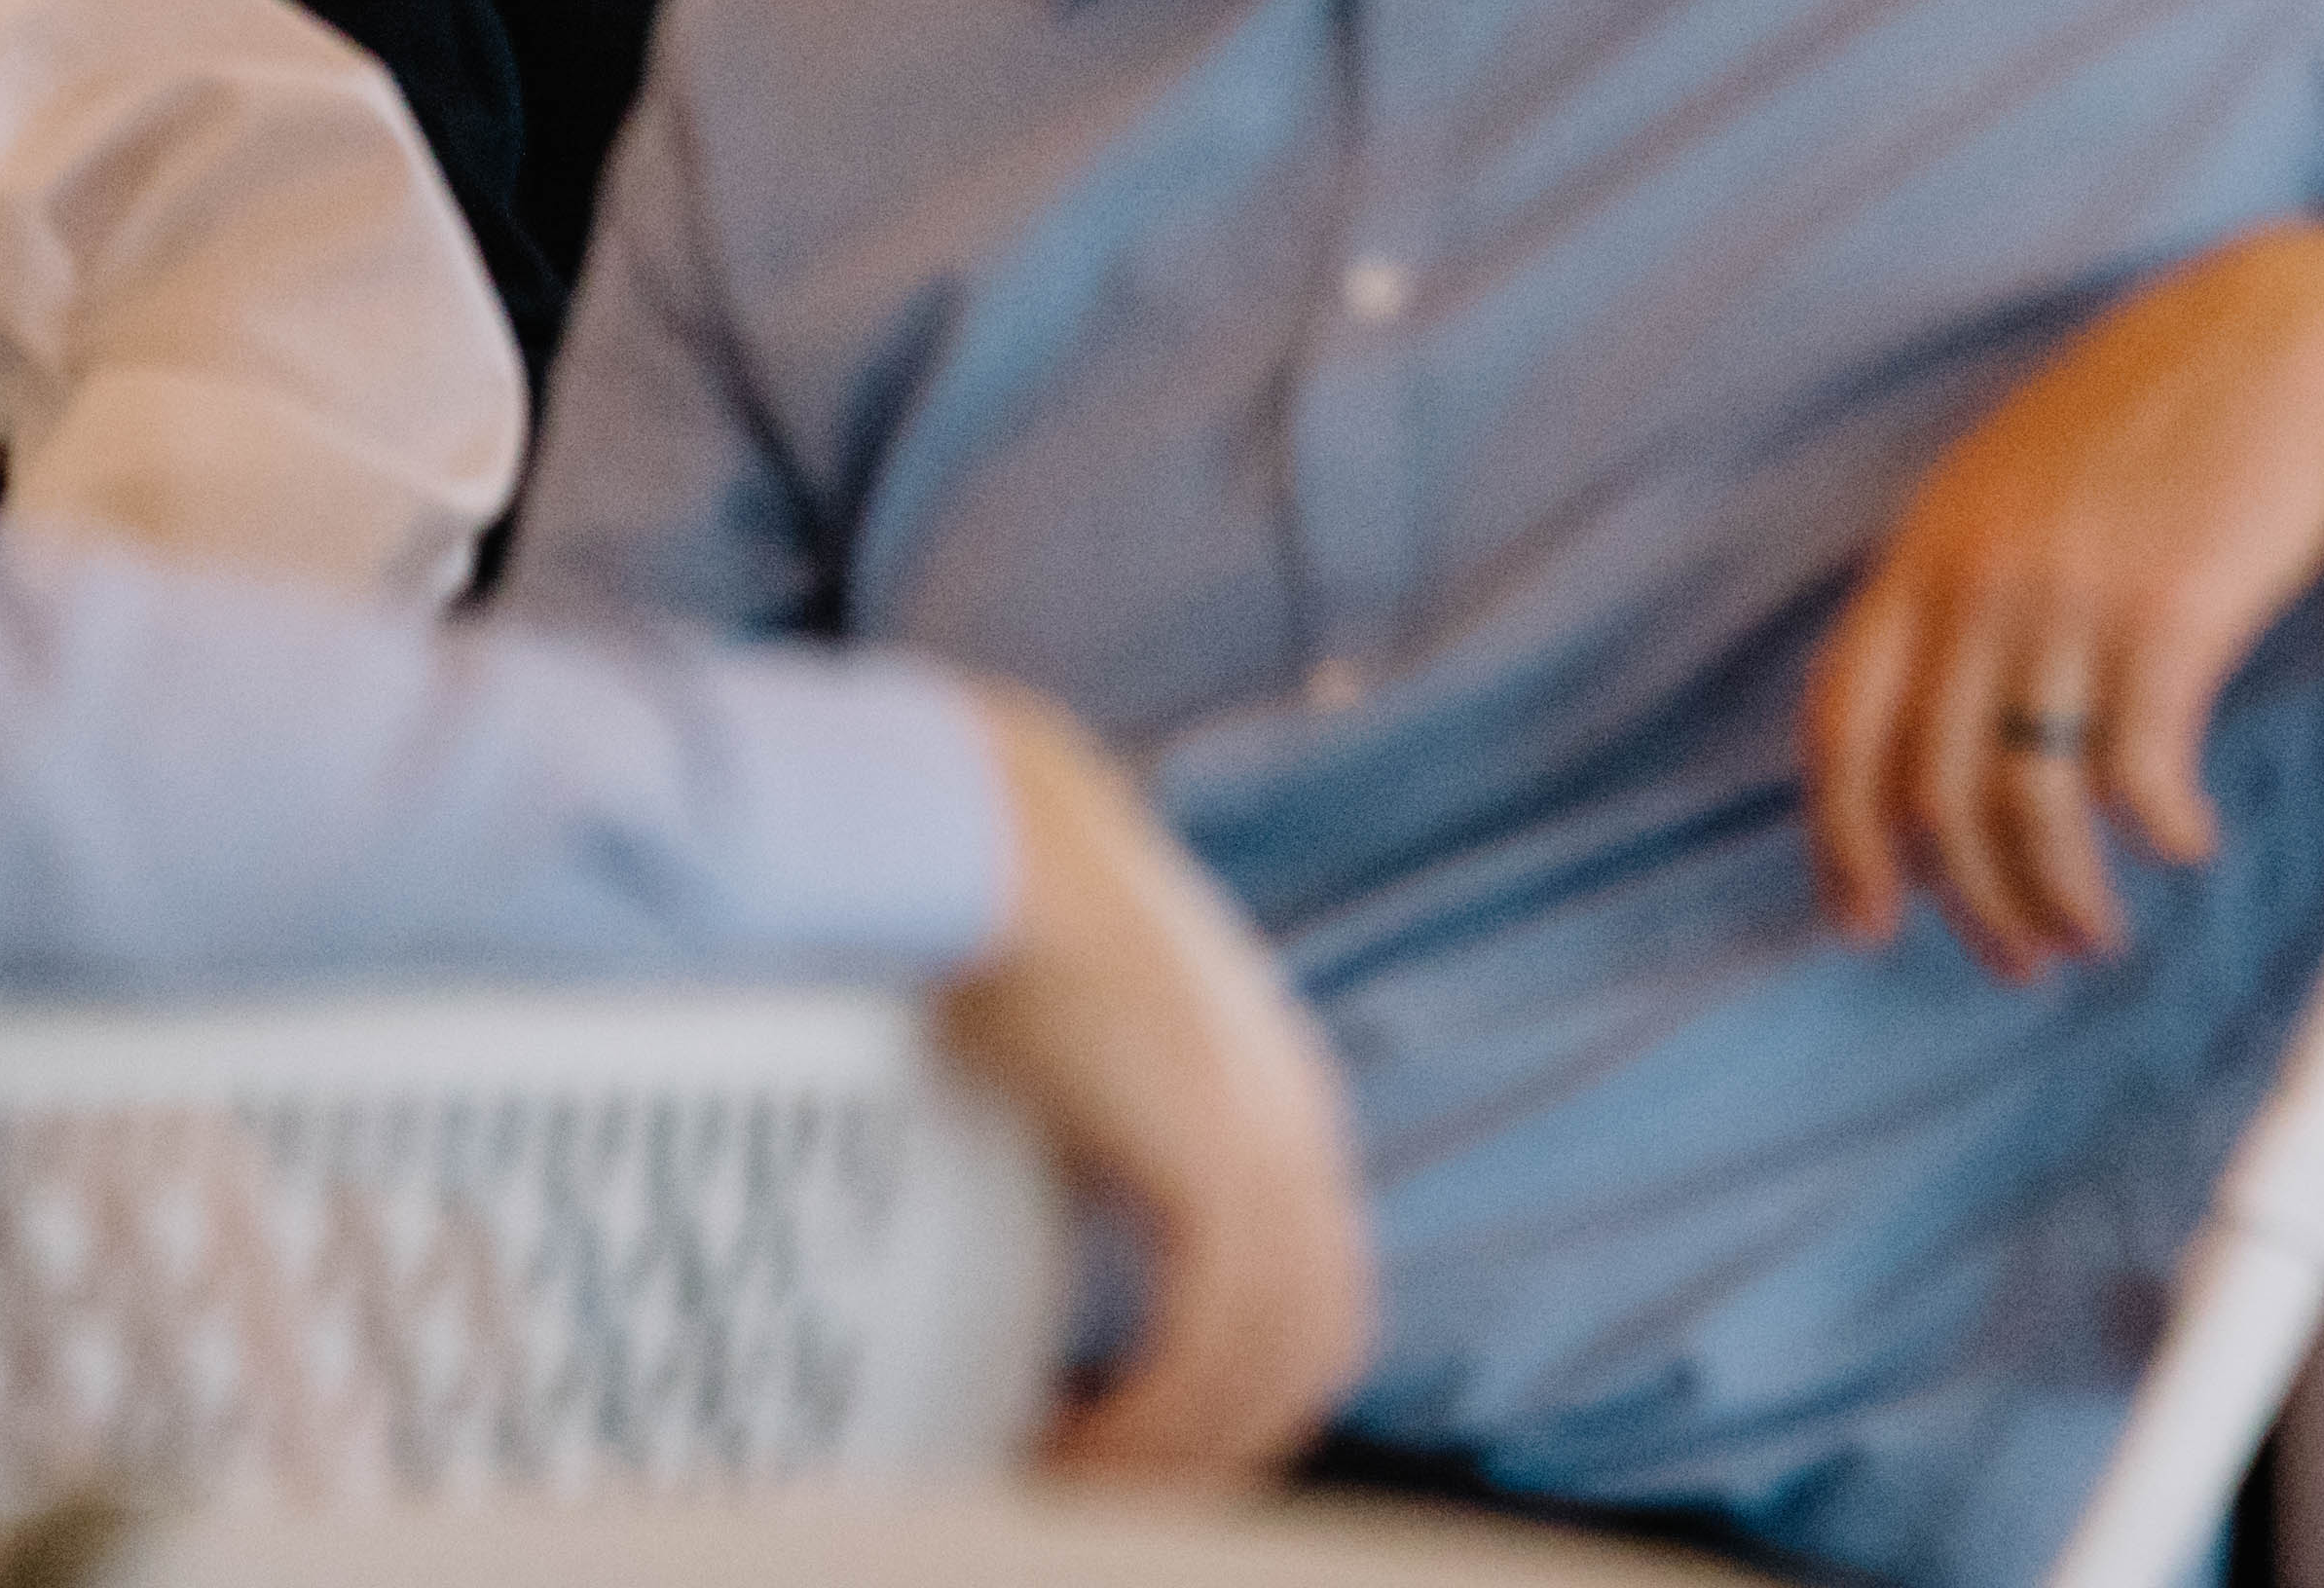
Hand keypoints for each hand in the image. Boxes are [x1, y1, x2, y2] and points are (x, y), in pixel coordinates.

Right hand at [936, 688, 1372, 1473]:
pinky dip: (1150, 1417)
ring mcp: (1270, 1140)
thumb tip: (1065, 1248)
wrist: (1003, 834)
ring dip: (1179, 1448)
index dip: (1245, 1389)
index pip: (1317, 1293)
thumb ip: (1108, 1155)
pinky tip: (1068, 1438)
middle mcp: (1300, 1128)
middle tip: (1112, 1489)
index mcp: (1282, 1107)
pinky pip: (1212, 1342)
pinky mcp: (1214, 1156)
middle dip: (1226, 1441)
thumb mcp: (1089, 1069)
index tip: (1139, 1439)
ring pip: (1274, 1359)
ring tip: (1070, 1479)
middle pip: (1320, 1343)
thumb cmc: (1015, 935)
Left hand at [1801, 230, 2323, 977]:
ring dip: (2060, 897)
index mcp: (1930, 540)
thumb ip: (1966, 575)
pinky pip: (2139, 774)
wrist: (2293, 344)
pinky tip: (2185, 840)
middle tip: (2015, 956)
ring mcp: (2071, 597)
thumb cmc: (2169, 411)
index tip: (1866, 917)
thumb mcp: (2023, 476)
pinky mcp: (2170, 619)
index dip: (1842, 838)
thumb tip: (1940, 715)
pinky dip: (2160, 831)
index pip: (1841, 717)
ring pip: (2030, 805)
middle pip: (1934, 790)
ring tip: (2093, 933)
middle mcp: (1981, 574)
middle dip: (1970, 900)